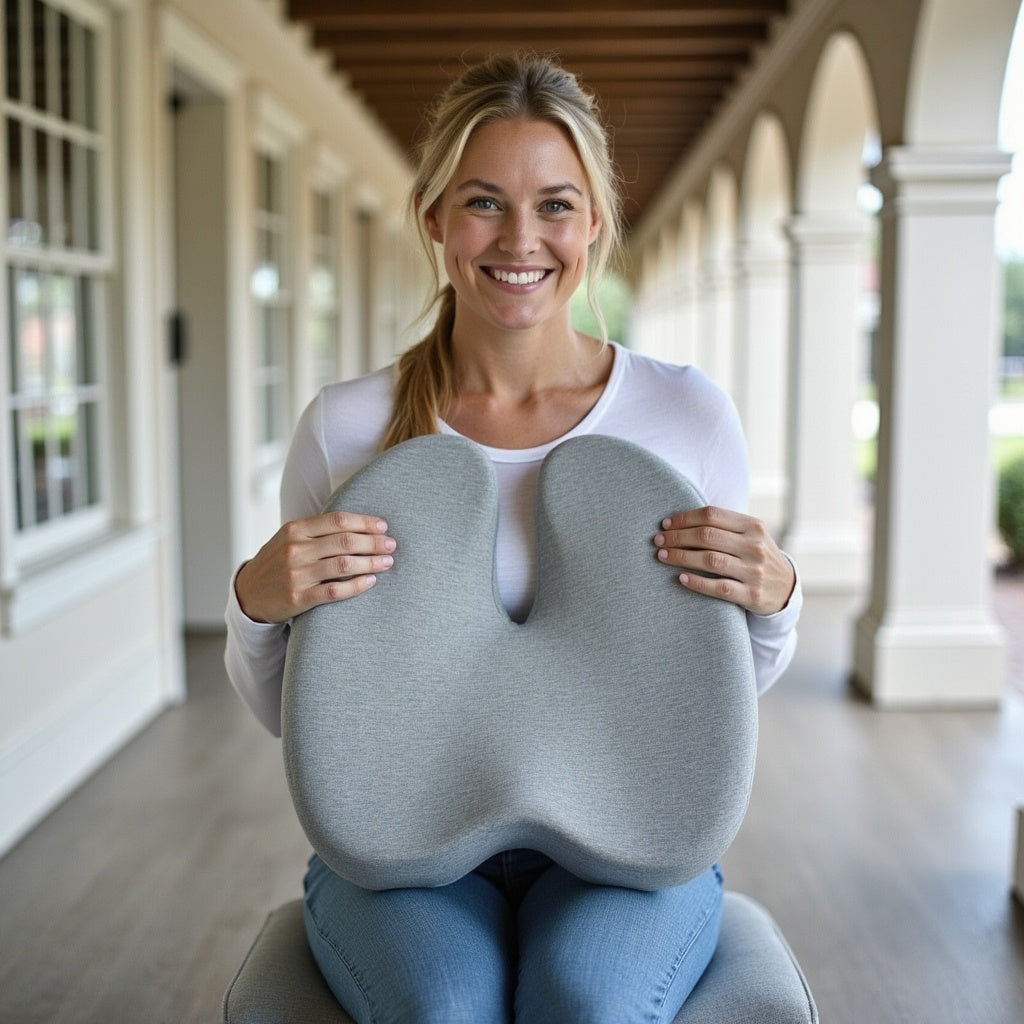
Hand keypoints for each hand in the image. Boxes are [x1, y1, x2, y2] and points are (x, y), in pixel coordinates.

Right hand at [234, 511, 396, 623]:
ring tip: (387, 562)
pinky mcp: (298, 598)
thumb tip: (360, 525)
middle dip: (373, 542)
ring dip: (370, 563)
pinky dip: (356, 586)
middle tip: (391, 545)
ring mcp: (296, 574)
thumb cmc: (278, 562)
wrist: (248, 594)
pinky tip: (370, 582)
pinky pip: (334, 591)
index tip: (383, 526)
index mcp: (294, 530)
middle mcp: (295, 550)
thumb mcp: (289, 539)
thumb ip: (317, 531)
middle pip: (344, 541)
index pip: (337, 521)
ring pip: (343, 565)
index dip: (364, 522)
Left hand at [653, 506, 794, 615]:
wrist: (786, 588)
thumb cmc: (756, 556)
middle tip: (658, 541)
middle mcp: (755, 546)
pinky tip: (681, 578)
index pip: (712, 515)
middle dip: (677, 537)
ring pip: (710, 560)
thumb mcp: (750, 535)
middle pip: (707, 536)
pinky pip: (719, 588)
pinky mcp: (751, 595)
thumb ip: (723, 525)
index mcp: (752, 526)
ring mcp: (754, 571)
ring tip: (662, 556)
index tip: (665, 524)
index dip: (684, 518)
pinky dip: (698, 582)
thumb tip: (678, 520)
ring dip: (681, 557)